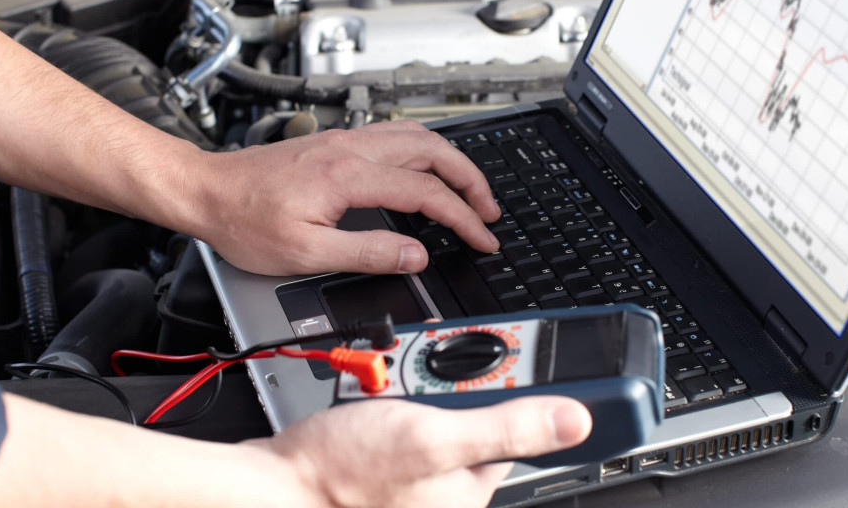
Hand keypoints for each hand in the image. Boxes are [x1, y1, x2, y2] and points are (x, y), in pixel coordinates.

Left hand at [187, 120, 501, 275]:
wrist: (205, 191)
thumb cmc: (244, 221)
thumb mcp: (306, 253)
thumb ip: (368, 252)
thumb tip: (415, 255)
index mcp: (349, 176)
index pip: (426, 192)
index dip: (463, 217)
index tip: (483, 237)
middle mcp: (351, 148)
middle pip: (433, 150)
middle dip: (471, 180)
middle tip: (489, 211)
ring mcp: (343, 141)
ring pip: (416, 136)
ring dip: (450, 161)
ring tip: (469, 190)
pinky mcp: (334, 143)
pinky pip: (395, 136)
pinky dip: (425, 152)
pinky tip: (426, 171)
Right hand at [252, 396, 591, 507]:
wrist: (271, 486)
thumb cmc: (342, 472)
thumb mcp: (434, 437)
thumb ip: (506, 427)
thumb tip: (575, 422)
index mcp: (471, 489)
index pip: (514, 428)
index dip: (510, 387)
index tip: (505, 357)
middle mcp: (447, 491)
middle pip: (472, 413)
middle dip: (449, 382)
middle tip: (420, 375)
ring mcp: (413, 479)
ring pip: (434, 411)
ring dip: (416, 385)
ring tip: (388, 387)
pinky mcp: (384, 467)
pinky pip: (403, 420)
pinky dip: (390, 400)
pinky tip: (373, 396)